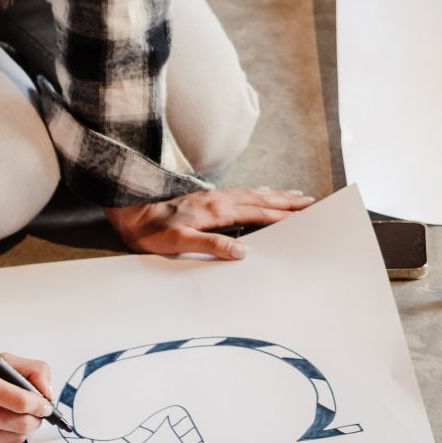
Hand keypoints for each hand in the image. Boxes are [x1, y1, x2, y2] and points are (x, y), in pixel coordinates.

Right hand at [0, 355, 53, 442]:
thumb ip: (29, 370)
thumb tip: (47, 393)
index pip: (21, 401)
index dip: (41, 405)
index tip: (46, 405)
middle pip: (21, 424)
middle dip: (37, 419)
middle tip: (38, 413)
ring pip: (14, 438)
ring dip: (23, 429)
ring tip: (17, 416)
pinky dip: (4, 436)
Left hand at [105, 187, 315, 260]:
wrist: (130, 212)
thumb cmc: (152, 232)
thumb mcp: (179, 242)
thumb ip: (210, 245)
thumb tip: (242, 250)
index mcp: (217, 212)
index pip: (258, 213)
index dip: (283, 213)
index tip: (304, 213)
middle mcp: (219, 200)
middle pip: (261, 199)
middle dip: (287, 200)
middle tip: (311, 201)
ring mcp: (213, 197)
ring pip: (253, 194)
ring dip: (276, 195)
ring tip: (296, 195)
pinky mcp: (207, 198)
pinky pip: (241, 193)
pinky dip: (258, 192)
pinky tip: (262, 192)